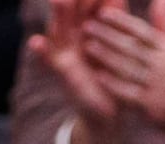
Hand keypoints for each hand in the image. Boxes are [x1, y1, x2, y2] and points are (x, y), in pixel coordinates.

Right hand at [28, 0, 124, 141]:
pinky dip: (41, 52)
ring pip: (60, 25)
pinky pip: (48, 59)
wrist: (112, 111)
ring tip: (59, 1)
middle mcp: (77, 30)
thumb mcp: (126, 48)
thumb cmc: (121, 76)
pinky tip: (36, 43)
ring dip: (58, 13)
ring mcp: (67, 48)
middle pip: (74, 7)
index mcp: (94, 23)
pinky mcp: (61, 69)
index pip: (91, 1)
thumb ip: (127, 22)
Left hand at [82, 0, 164, 143]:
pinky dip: (114, 84)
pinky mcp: (154, 108)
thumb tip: (161, 0)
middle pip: (132, 48)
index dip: (121, 21)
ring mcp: (159, 88)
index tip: (102, 12)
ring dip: (106, 56)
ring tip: (88, 45)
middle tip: (86, 25)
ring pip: (128, 68)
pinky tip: (99, 75)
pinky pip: (130, 93)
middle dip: (108, 35)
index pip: (142, 32)